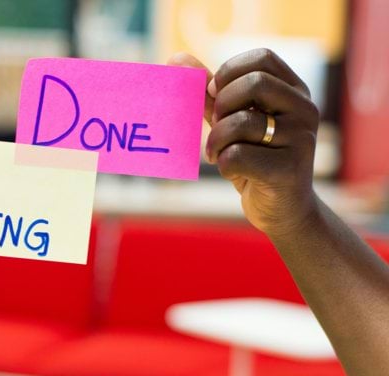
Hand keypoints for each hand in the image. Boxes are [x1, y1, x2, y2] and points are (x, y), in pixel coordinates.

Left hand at [169, 49, 320, 236]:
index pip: (262, 58)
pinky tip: (231, 171)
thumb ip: (209, 94)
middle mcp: (305, 110)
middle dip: (222, 106)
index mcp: (295, 92)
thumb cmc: (255, 161)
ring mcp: (301, 139)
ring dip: (216, 140)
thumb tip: (176, 59)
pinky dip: (223, 164)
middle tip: (217, 126)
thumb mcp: (232, 123)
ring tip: (217, 153)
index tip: (215, 95)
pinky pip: (237, 156)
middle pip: (254, 84)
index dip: (229, 72)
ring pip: (242, 123)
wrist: (282, 211)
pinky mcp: (289, 170)